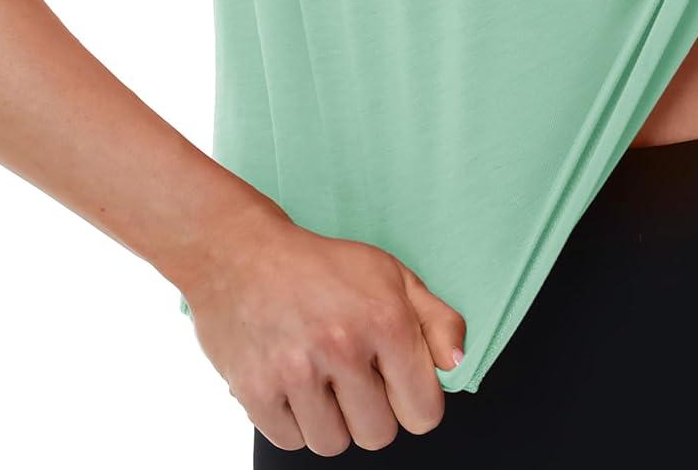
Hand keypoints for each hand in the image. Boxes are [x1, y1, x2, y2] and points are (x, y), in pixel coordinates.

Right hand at [179, 204, 466, 454]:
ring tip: (321, 380)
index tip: (398, 385)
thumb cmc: (320, 265)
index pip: (423, 412)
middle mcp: (343, 347)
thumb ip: (435, 319)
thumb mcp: (390, 274)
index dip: (414, 403)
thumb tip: (456, 364)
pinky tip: (291, 383)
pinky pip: (291, 440)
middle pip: (378, 435)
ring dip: (331, 420)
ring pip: (334, 443)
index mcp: (385, 319)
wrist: (241, 253)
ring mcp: (296, 371)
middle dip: (372, 412)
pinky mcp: (256, 390)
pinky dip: (293, 421)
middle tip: (354, 377)